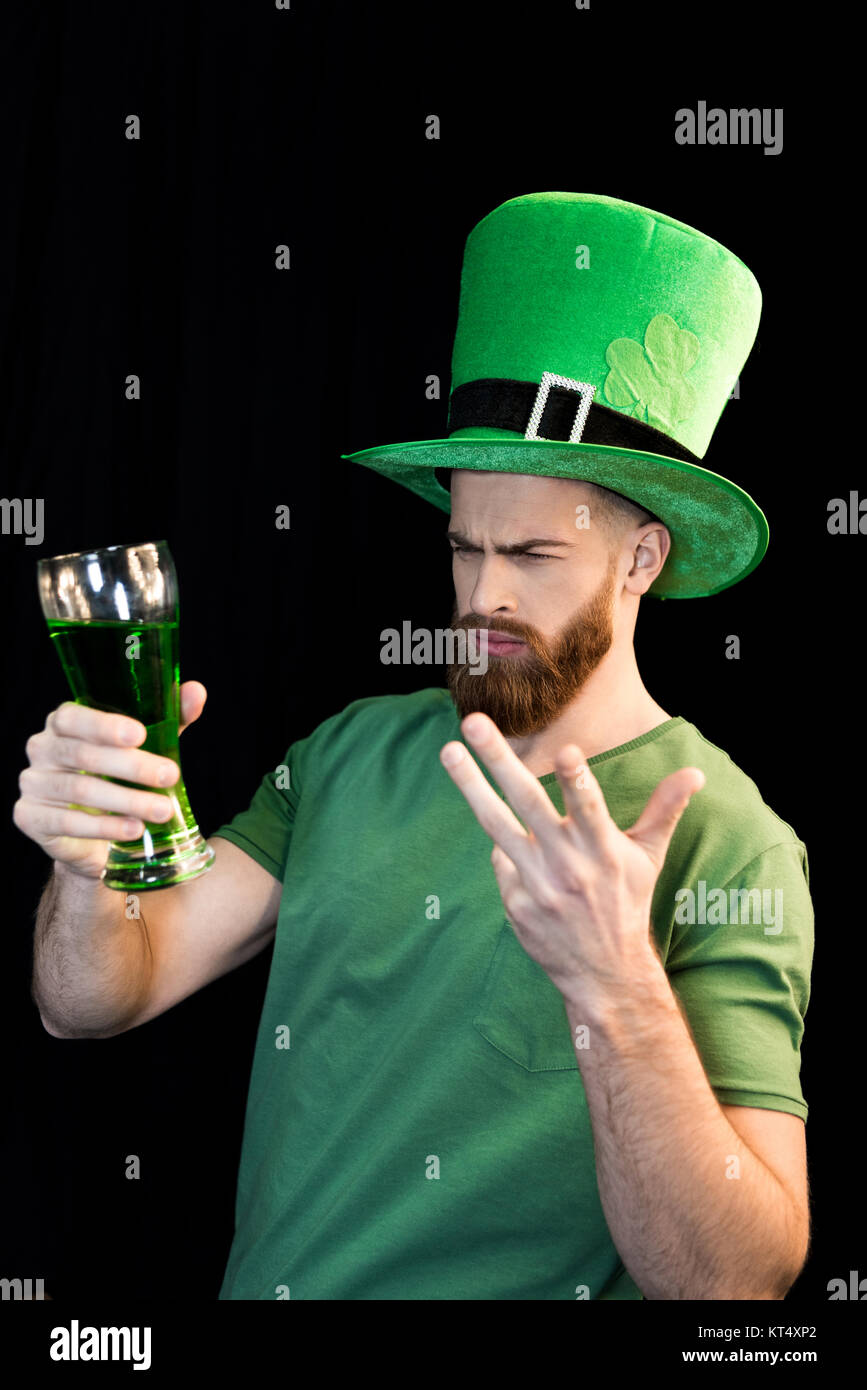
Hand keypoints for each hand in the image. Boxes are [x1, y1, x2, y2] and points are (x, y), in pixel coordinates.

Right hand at [13, 681, 207, 881]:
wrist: (93, 833)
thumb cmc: (120, 776)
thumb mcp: (149, 744)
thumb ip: (170, 717)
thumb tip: (196, 691)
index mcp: (64, 723)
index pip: (74, 716)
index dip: (104, 725)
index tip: (140, 734)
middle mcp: (42, 748)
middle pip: (82, 754)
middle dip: (131, 766)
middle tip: (170, 775)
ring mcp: (33, 783)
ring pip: (79, 789)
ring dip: (126, 800)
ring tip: (162, 810)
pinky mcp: (30, 817)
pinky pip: (67, 821)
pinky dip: (105, 826)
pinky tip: (134, 829)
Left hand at [439, 712, 704, 1004]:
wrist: (604, 973)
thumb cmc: (627, 902)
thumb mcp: (649, 857)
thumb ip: (665, 809)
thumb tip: (696, 771)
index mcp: (603, 849)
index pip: (589, 808)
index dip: (576, 781)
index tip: (564, 751)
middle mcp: (567, 865)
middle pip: (526, 804)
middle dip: (498, 761)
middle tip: (473, 722)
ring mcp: (536, 885)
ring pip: (496, 827)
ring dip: (470, 787)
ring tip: (447, 752)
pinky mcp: (515, 903)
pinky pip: (502, 861)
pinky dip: (507, 850)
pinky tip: (519, 851)